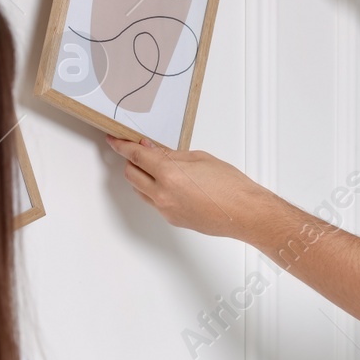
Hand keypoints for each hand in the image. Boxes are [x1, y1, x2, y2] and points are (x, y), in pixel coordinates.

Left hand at [105, 134, 272, 238]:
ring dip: (140, 177)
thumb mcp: (199, 158)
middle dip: (131, 161)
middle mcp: (163, 194)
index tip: (115, 140)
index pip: (136, 156)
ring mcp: (166, 209)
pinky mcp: (172, 219)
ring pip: (139, 191)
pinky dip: (153, 190)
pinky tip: (168, 183)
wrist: (245, 213)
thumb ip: (171, 155)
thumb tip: (153, 150)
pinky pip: (153, 202)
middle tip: (139, 151)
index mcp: (169, 174)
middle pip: (131, 174)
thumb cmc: (230, 186)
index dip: (122, 146)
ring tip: (155, 168)